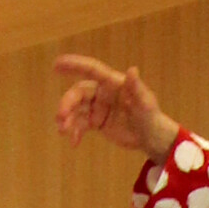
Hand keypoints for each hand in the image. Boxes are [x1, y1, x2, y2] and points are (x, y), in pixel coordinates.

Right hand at [54, 56, 177, 161]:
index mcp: (112, 83)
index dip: (74, 65)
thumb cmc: (151, 116)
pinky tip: (73, 143)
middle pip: (79, 93)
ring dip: (68, 119)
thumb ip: (137, 88)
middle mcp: (102, 92)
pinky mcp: (97, 122)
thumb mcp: (145, 103)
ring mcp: (98, 107)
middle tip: (61, 117)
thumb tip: (132, 70)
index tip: (56, 65)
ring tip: (63, 131)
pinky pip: (81, 124)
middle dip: (68, 103)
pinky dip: (75, 132)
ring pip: (77, 109)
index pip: (91, 70)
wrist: (151, 138)